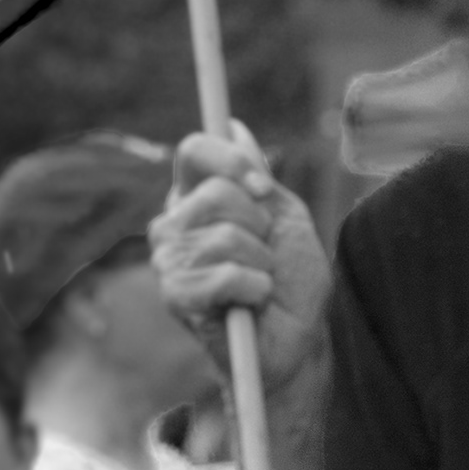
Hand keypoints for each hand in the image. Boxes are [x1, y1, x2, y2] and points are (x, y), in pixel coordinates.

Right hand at [150, 123, 332, 394]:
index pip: (194, 151)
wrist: (299, 342)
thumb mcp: (285, 217)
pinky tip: (251, 304)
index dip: (231, 160)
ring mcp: (169, 260)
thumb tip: (233, 127)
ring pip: (226, 236)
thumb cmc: (293, 284)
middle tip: (265, 256)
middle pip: (217, 193)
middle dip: (259, 226)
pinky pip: (225, 274)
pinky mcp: (176, 296)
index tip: (264, 189)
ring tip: (260, 285)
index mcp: (195, 198)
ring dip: (261, 263)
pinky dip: (254, 289)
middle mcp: (174, 224)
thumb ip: (257, 176)